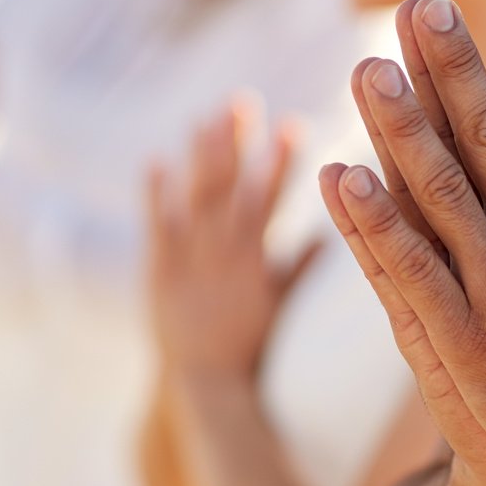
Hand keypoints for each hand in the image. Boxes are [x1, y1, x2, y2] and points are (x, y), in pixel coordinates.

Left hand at [147, 102, 319, 382]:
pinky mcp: (162, 274)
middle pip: (233, 191)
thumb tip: (328, 236)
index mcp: (259, 263)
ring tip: (206, 118)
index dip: (283, 163)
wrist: (205, 384)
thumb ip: (299, 268)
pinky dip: (158, 194)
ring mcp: (193, 265)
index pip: (273, 203)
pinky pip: (159, 228)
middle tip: (241, 101)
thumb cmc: (246, 346)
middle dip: (237, 145)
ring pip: (199, 202)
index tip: (294, 123)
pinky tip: (157, 160)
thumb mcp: (279, 304)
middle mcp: (228, 260)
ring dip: (201, 158)